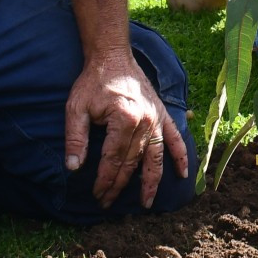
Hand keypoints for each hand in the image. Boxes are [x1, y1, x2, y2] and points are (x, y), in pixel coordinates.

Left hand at [65, 49, 188, 207]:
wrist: (112, 56)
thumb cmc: (92, 82)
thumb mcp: (76, 108)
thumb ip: (75, 138)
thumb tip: (73, 167)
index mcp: (124, 119)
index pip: (113, 159)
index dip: (104, 180)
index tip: (97, 195)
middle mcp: (145, 121)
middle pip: (132, 162)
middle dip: (119, 185)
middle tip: (108, 202)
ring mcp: (156, 118)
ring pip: (156, 157)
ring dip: (152, 181)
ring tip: (147, 202)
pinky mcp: (162, 113)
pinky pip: (175, 138)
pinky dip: (181, 156)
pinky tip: (183, 173)